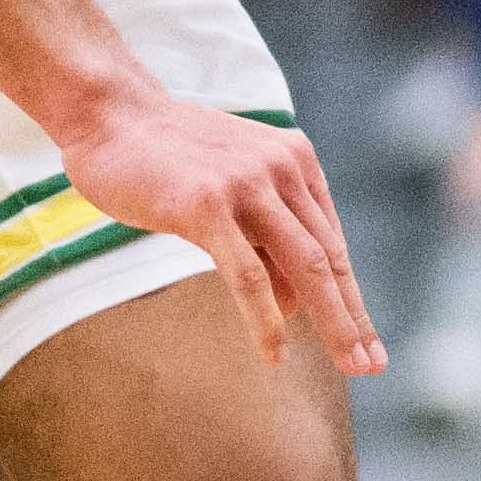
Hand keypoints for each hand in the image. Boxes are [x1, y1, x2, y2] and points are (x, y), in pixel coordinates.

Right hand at [54, 82, 381, 375]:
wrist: (110, 114)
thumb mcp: (231, 190)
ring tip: (346, 365)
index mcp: (294, 160)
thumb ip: (265, 237)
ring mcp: (247, 184)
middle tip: (371, 366)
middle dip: (353, 317)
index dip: (352, 296)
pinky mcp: (208, 204)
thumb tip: (295, 303)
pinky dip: (266, 319)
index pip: (332, 241)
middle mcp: (282, 167)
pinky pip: (247, 274)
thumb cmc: (166, 157)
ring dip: (331, 322)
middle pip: (329, 258)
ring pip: (304, 267)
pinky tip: (274, 353)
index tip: (368, 343)